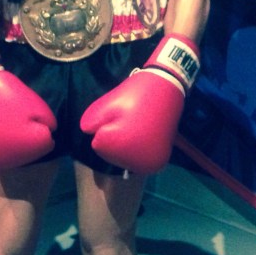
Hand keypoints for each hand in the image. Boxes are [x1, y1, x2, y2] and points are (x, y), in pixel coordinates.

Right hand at [0, 28, 56, 169]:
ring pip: (18, 156)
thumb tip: (47, 137)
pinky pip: (4, 156)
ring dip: (18, 144)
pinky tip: (1, 133)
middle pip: (32, 153)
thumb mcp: (41, 107)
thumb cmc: (11, 96)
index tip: (28, 114)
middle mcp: (10, 162)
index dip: (41, 125)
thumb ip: (50, 125)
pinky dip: (5, 146)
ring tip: (8, 125)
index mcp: (27, 148)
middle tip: (18, 118)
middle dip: (30, 137)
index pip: (48, 142)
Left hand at [80, 35, 199, 174]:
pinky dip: (136, 148)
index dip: (106, 126)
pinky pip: (136, 159)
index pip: (97, 143)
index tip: (121, 114)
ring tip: (138, 124)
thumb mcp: (106, 104)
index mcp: (121, 149)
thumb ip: (90, 121)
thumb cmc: (135, 94)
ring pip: (123, 157)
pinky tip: (144, 133)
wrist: (168, 89)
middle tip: (131, 118)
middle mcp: (138, 164)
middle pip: (111, 153)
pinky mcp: (158, 163)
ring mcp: (150, 166)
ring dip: (125, 143)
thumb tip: (87, 132)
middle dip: (115, 136)